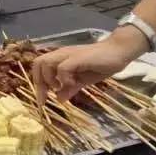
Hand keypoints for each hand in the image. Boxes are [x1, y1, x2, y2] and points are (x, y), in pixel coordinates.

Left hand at [32, 29, 147, 101]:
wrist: (117, 53)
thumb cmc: (100, 65)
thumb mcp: (82, 80)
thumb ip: (70, 88)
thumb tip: (59, 99)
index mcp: (60, 58)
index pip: (39, 66)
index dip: (38, 84)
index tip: (42, 101)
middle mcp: (61, 54)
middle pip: (38, 63)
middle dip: (40, 82)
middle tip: (48, 96)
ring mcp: (69, 54)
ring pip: (46, 63)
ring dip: (50, 79)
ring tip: (60, 88)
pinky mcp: (78, 58)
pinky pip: (63, 67)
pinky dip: (64, 78)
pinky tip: (74, 84)